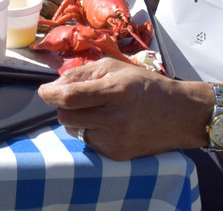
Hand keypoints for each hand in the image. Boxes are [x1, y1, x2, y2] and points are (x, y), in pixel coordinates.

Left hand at [37, 59, 204, 159]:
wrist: (179, 114)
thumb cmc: (145, 86)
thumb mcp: (114, 68)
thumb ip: (82, 74)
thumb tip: (54, 85)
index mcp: (115, 92)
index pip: (69, 97)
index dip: (49, 94)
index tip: (43, 91)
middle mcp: (115, 119)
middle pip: (65, 116)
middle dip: (63, 105)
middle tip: (76, 97)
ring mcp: (116, 140)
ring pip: (74, 130)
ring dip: (76, 119)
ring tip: (96, 109)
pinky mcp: (117, 154)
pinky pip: (88, 142)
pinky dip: (90, 130)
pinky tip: (107, 123)